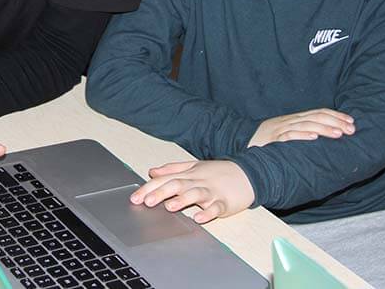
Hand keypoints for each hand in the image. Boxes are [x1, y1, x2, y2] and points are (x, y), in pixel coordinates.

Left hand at [130, 160, 254, 222]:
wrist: (249, 173)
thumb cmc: (219, 172)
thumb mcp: (194, 166)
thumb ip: (172, 169)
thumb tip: (152, 172)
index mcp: (189, 174)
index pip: (166, 179)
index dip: (150, 188)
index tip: (135, 197)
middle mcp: (198, 181)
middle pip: (178, 185)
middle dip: (161, 192)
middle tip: (147, 202)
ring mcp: (212, 191)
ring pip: (196, 194)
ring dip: (183, 200)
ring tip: (171, 207)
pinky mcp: (225, 202)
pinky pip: (216, 208)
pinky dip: (208, 213)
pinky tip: (199, 218)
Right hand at [248, 108, 354, 147]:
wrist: (240, 141)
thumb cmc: (266, 140)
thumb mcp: (285, 132)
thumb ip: (301, 132)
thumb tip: (324, 137)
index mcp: (294, 119)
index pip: (318, 112)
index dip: (335, 116)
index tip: (351, 121)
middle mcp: (289, 121)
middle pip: (315, 117)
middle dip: (335, 122)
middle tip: (351, 129)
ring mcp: (280, 129)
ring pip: (305, 125)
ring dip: (323, 128)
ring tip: (338, 133)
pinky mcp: (272, 139)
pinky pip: (288, 136)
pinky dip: (301, 135)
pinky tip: (313, 137)